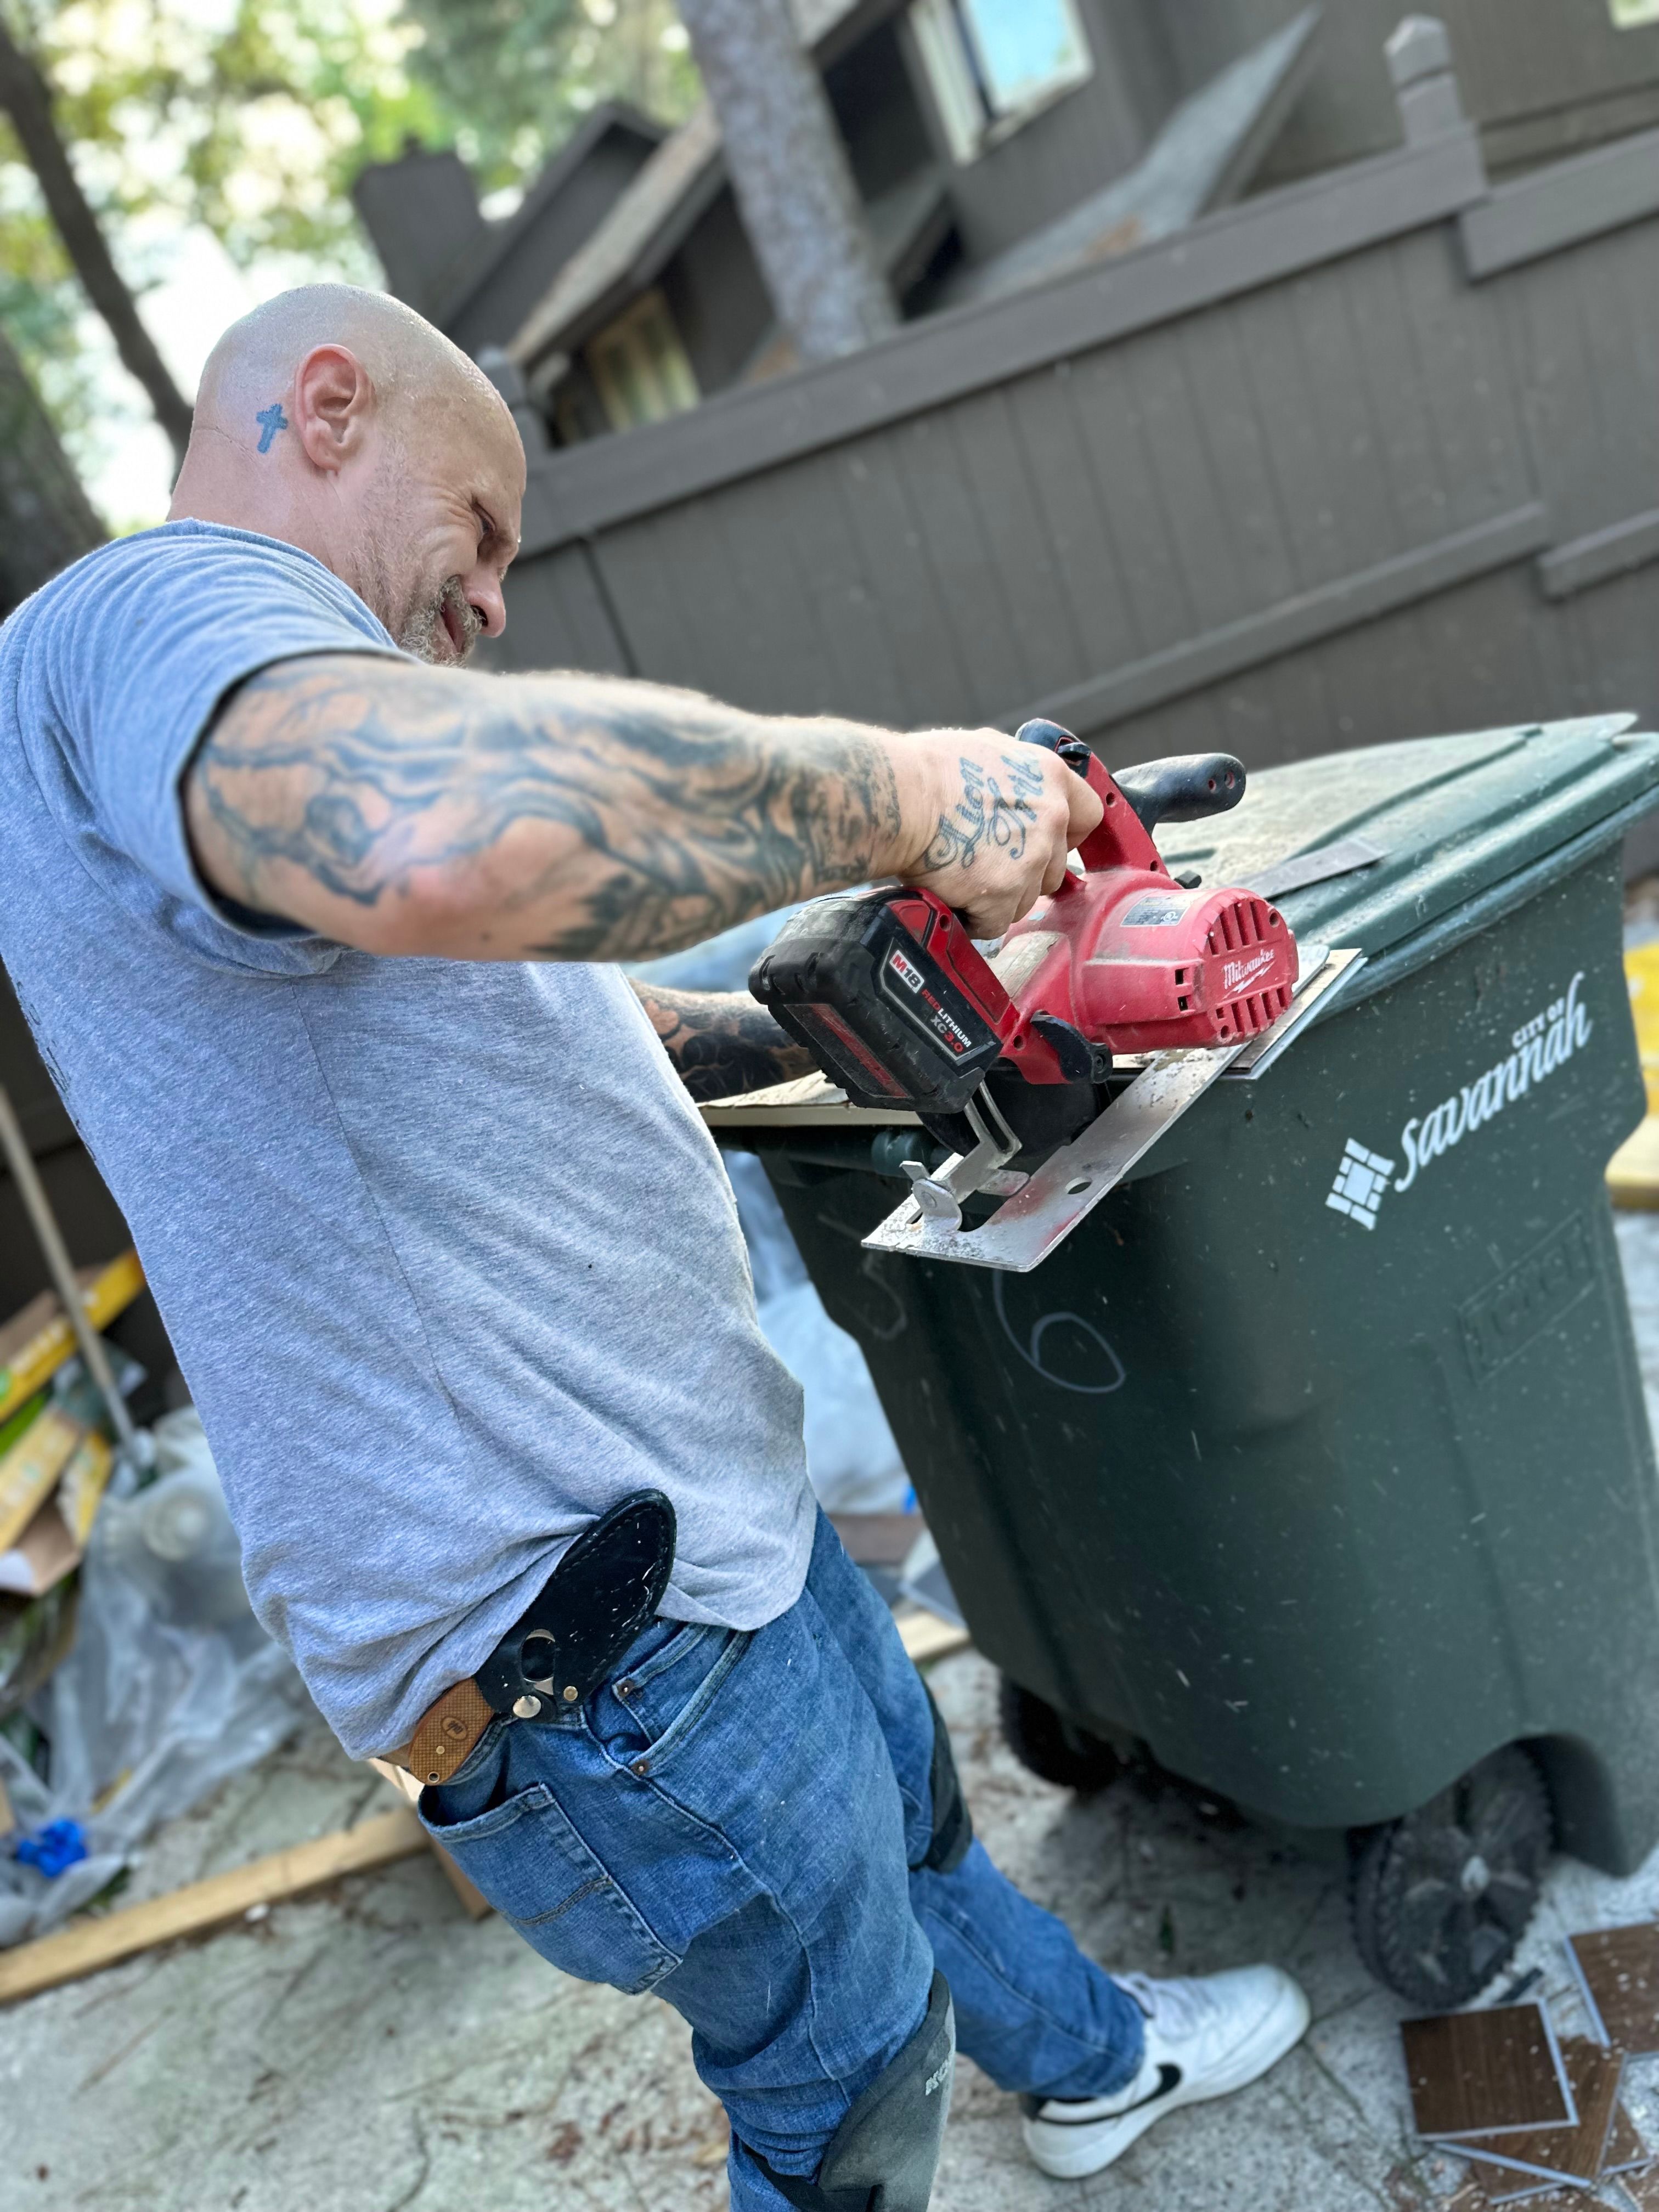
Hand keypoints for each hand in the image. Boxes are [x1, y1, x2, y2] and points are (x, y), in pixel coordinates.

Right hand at [880, 731, 1103, 937]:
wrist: (899, 797)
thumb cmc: (928, 769)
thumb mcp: (987, 750)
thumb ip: (1017, 774)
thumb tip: (1018, 787)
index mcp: (1049, 777)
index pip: (1088, 816)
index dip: (1066, 834)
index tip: (1046, 841)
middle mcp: (1049, 818)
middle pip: (1053, 867)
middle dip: (1024, 872)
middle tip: (986, 862)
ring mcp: (1028, 859)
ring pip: (1024, 898)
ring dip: (996, 896)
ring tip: (961, 875)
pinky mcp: (1002, 894)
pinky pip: (995, 922)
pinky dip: (973, 917)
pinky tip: (952, 895)